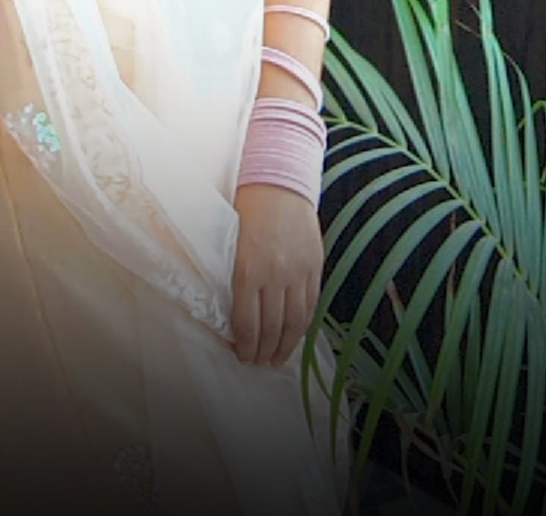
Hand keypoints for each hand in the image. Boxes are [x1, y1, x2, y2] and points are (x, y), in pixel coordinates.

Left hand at [231, 183, 323, 366]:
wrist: (280, 182)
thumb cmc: (247, 209)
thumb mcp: (231, 242)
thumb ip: (236, 276)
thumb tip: (235, 312)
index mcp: (248, 269)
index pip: (247, 323)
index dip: (244, 346)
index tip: (241, 356)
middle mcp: (275, 274)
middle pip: (271, 328)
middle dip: (263, 351)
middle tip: (257, 362)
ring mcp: (298, 271)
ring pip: (295, 321)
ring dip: (286, 346)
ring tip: (277, 359)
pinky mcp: (315, 266)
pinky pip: (310, 304)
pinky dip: (303, 325)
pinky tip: (296, 335)